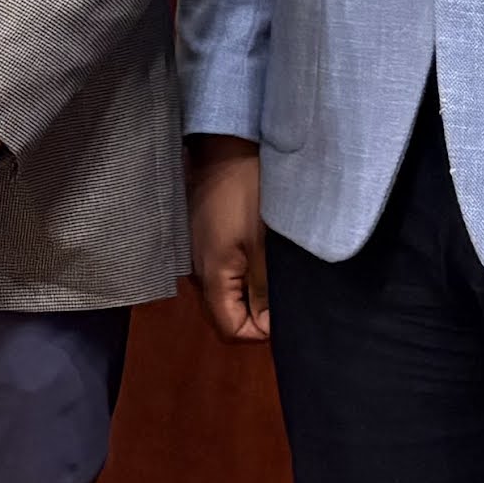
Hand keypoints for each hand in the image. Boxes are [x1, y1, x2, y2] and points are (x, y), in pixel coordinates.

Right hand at [190, 137, 270, 342]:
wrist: (223, 151)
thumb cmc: (245, 195)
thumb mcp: (263, 245)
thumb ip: (263, 289)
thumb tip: (267, 325)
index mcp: (213, 277)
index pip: (230, 329)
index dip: (259, 332)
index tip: (285, 315)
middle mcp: (198, 273)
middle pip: (225, 313)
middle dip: (255, 314)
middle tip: (284, 296)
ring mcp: (198, 255)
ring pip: (224, 292)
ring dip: (249, 293)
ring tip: (275, 275)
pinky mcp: (203, 240)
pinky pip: (221, 272)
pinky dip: (241, 274)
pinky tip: (260, 257)